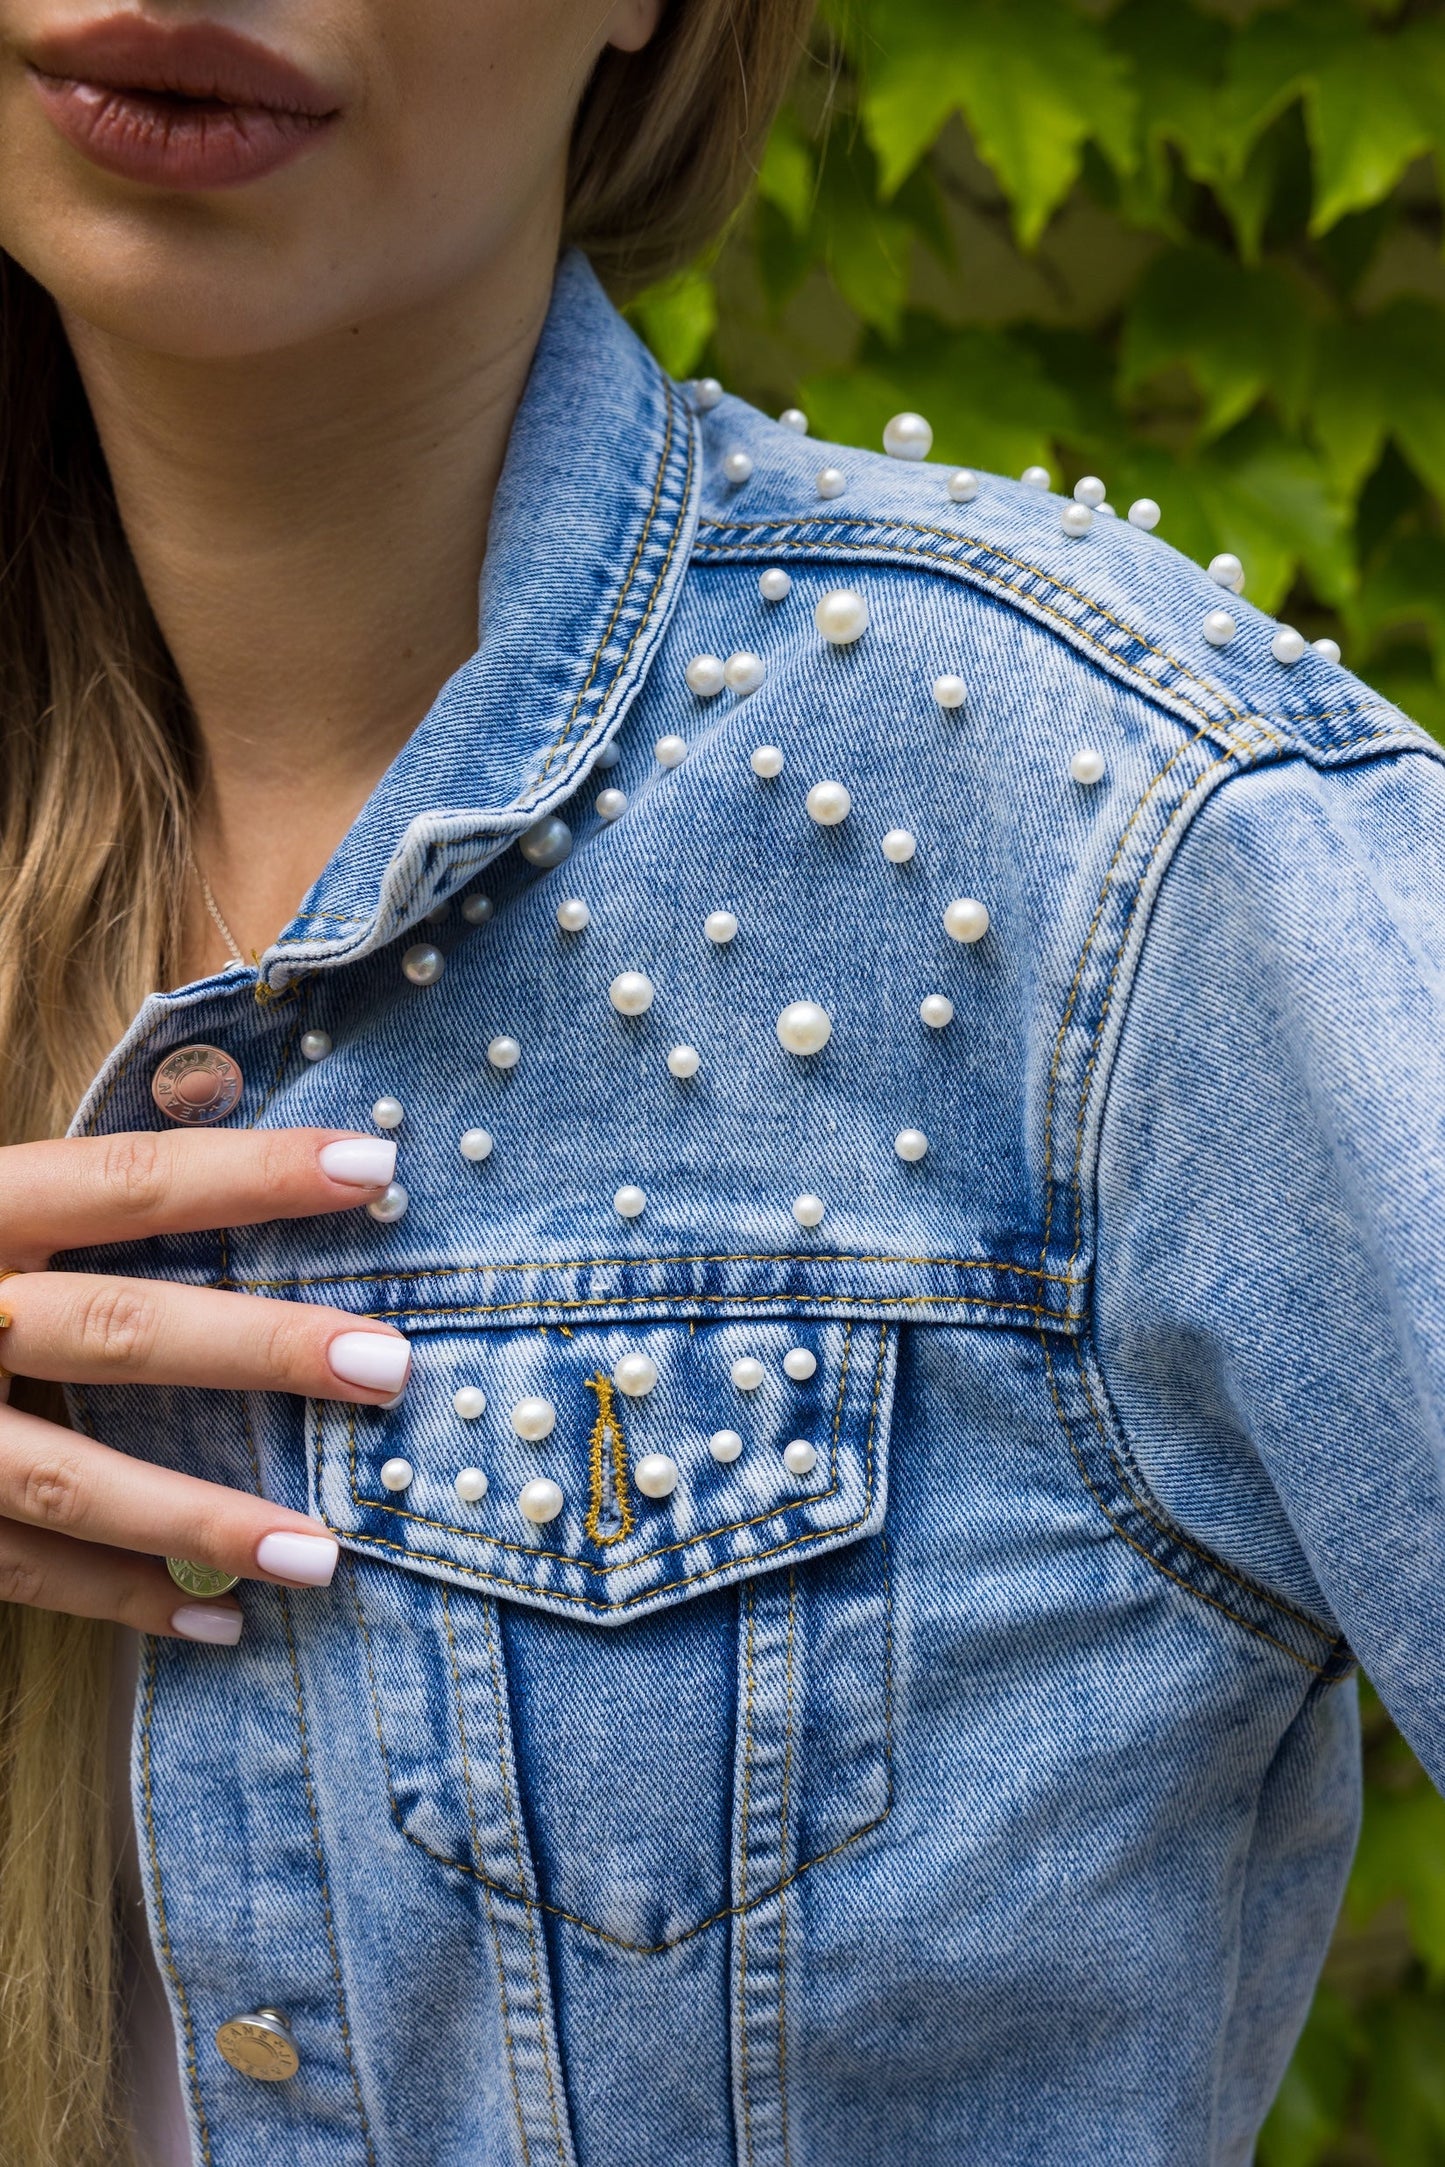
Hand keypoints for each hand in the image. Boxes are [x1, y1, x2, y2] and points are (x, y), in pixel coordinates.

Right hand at [0, 1128, 411, 1645]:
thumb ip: (59, 1190)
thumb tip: (216, 1121)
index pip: (123, 1181)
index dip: (248, 1174)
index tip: (375, 1168)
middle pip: (113, 1329)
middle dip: (256, 1349)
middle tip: (388, 1365)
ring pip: (63, 1479)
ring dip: (197, 1519)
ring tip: (325, 1552)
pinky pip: (15, 1574)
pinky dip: (116, 1603)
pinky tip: (221, 1623)